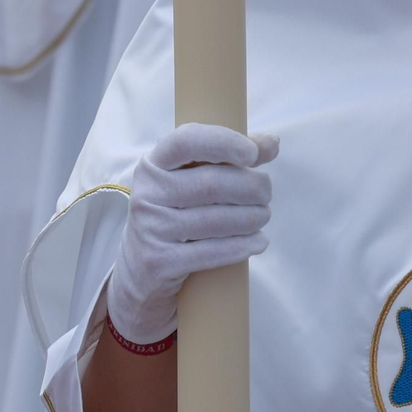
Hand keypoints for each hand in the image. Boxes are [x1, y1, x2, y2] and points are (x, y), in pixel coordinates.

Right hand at [106, 124, 278, 344]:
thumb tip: (272, 143)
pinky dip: (243, 246)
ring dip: (252, 218)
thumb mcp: (192, 181)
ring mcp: (149, 228)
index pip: (186, 141)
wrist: (140, 270)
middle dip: (252, 188)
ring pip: (217, 220)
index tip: (252, 154)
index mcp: (154, 164)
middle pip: (212, 184)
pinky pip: (212, 252)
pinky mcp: (158, 261)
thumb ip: (231, 158)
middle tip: (266, 195)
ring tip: (262, 217)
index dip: (224, 143)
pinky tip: (258, 242)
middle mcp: (147, 193)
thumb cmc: (176, 215)